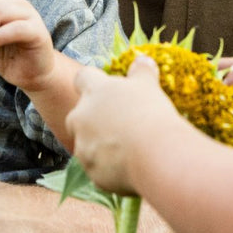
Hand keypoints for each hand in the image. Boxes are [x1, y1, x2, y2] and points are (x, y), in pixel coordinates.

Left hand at [67, 58, 179, 192]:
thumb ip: (141, 72)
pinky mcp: (90, 172)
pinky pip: (97, 168)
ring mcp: (82, 146)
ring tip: (130, 149)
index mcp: (94, 91)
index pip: (82, 78)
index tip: (105, 88)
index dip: (92, 82)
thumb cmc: (151, 114)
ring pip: (87, 144)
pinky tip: (131, 167)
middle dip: (94, 119)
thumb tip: (142, 60)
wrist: (154, 154)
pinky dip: (110, 167)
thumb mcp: (149, 86)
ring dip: (101, 145)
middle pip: (79, 115)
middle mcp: (80, 117)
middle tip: (120, 124)